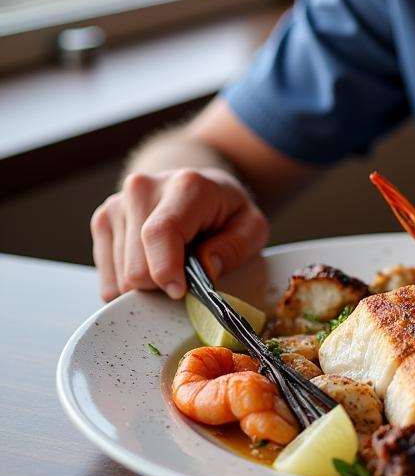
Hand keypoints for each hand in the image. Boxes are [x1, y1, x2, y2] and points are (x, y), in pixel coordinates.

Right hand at [90, 168, 269, 301]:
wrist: (193, 185)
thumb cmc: (224, 209)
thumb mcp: (251, 225)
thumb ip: (236, 247)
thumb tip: (207, 269)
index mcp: (185, 186)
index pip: (160, 234)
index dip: (166, 270)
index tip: (179, 291)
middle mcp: (143, 189)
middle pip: (136, 267)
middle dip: (162, 284)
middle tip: (187, 272)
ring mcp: (117, 205)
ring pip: (120, 278)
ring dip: (148, 284)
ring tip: (171, 261)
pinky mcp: (102, 221)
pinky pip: (108, 280)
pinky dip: (131, 284)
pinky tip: (152, 263)